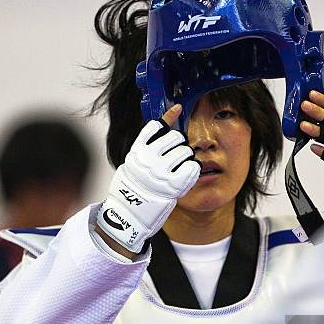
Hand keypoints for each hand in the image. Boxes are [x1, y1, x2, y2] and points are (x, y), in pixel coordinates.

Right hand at [96, 104, 199, 252]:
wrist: (130, 214)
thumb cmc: (136, 186)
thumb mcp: (136, 159)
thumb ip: (151, 139)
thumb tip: (174, 109)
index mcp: (137, 151)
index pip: (157, 126)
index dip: (169, 117)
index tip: (177, 109)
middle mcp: (148, 159)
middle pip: (176, 138)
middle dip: (179, 145)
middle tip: (175, 157)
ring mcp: (161, 172)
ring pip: (186, 151)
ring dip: (187, 158)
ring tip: (178, 169)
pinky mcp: (173, 186)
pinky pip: (192, 168)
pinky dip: (193, 170)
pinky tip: (187, 175)